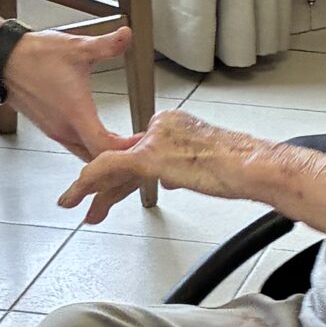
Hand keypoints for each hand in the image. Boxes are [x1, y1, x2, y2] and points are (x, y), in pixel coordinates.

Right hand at [1, 26, 131, 159]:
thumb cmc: (34, 56)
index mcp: (75, 114)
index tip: (143, 141)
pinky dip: (90, 146)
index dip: (127, 150)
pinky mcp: (47, 127)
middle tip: (141, 145)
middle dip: (120, 156)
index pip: (104, 147)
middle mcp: (64, 129)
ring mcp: (54, 130)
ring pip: (84, 154)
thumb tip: (126, 34)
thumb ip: (106, 44)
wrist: (2, 59)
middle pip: (96, 158)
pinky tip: (100, 135)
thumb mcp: (77, 47)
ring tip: (126, 142)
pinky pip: (74, 146)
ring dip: (104, 152)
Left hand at [57, 109, 260, 224]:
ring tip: (73, 202)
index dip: (122, 176)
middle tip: (88, 202)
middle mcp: (160, 127)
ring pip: (112, 164)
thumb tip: (170, 178)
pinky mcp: (151, 156)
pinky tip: (78, 191)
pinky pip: (110, 166)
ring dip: (90, 187)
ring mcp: (154, 140)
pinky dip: (91, 180)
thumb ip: (181, 167)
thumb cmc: (240, 167)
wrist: (252, 166)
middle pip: (123, 159)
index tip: (114, 192)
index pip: (137, 151)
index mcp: (172, 124)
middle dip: (104, 185)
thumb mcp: (205, 165)